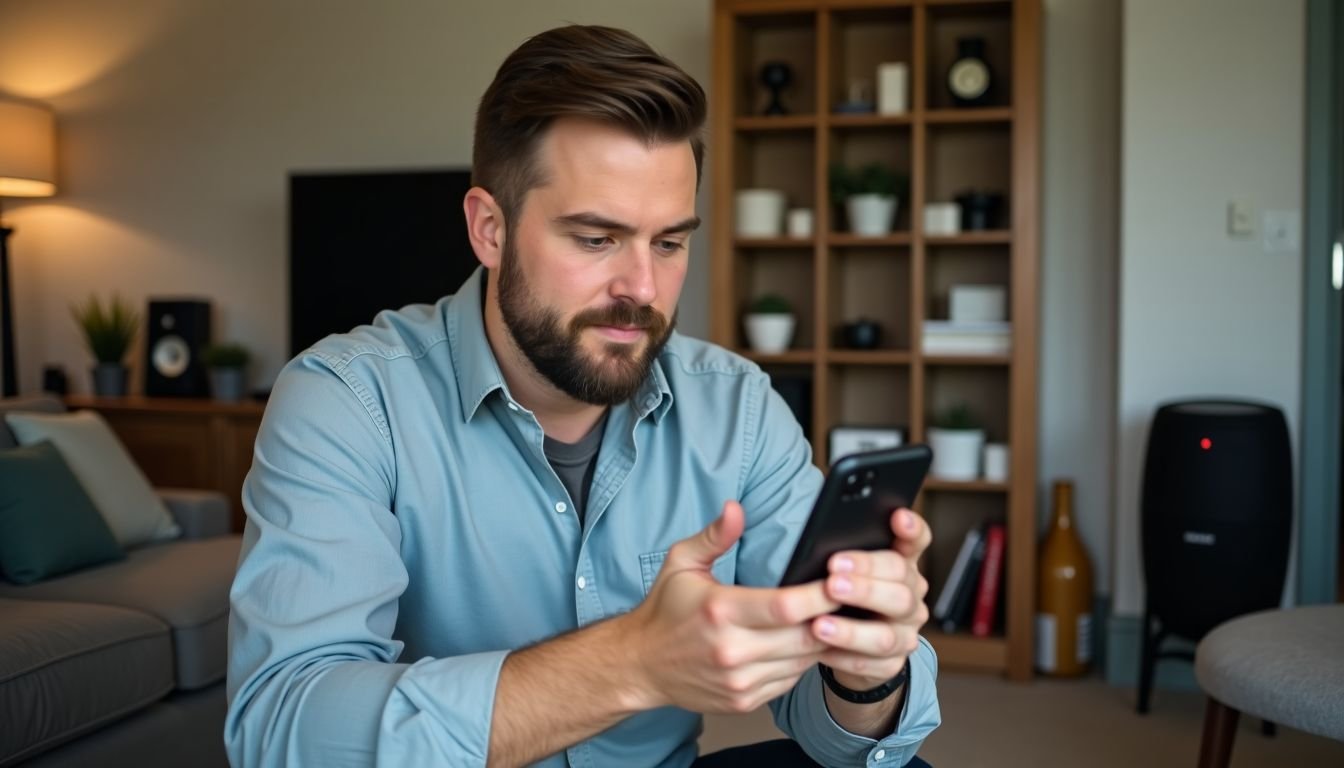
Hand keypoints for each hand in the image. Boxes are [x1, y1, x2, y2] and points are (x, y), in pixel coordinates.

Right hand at [625, 500, 839, 713]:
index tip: (841, 580)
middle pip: (804, 636)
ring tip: (834, 620)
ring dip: (822, 640)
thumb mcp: (682, 563)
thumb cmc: (664, 611)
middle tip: (850, 599)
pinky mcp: (744, 701)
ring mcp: (739, 680)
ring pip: (803, 661)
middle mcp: (732, 650)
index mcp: (720, 610)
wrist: (640, 665)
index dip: (821, 594)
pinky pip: (790, 680)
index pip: (786, 606)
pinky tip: (804, 643)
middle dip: (832, 617)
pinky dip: (802, 661)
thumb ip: (715, 536)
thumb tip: (735, 508)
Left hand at [812, 508, 931, 690]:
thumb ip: (842, 555)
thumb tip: (815, 543)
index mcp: (902, 566)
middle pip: (901, 587)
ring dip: (851, 630)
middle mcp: (911, 597)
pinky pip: (870, 664)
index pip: (917, 541)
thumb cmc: (844, 598)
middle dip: (865, 583)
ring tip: (819, 625)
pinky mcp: (893, 663)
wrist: (851, 648)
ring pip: (886, 634)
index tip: (897, 517)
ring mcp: (906, 633)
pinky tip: (821, 650)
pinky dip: (843, 657)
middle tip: (833, 580)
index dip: (912, 529)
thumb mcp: (845, 571)